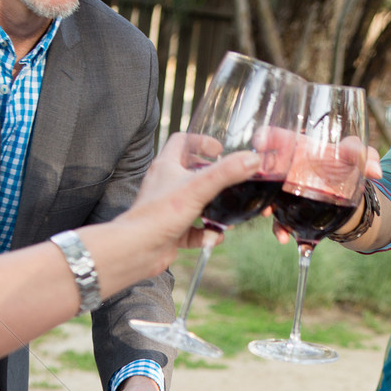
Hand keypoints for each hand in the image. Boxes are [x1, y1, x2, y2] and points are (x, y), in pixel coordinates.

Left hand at [120, 134, 260, 261]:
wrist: (138, 250)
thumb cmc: (159, 215)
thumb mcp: (198, 188)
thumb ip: (226, 173)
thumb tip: (252, 160)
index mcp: (166, 166)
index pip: (182, 141)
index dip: (201, 141)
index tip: (219, 150)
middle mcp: (165, 185)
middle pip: (191, 172)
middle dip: (212, 177)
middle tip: (229, 181)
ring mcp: (168, 209)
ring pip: (195, 203)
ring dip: (213, 208)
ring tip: (227, 212)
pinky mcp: (171, 231)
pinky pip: (193, 230)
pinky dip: (206, 234)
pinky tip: (214, 237)